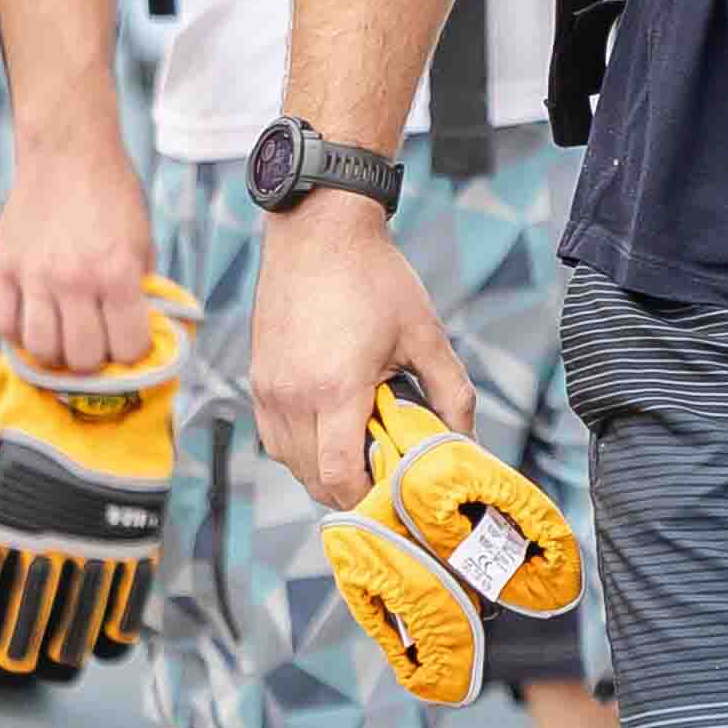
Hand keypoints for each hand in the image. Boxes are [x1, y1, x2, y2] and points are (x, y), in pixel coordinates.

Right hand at [0, 149, 167, 381]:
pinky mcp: (2, 265)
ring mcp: (33, 275)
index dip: (133, 353)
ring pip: (39, 349)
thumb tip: (140, 330)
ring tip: (63, 332)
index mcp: (117, 273)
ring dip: (54, 350)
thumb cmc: (111, 193)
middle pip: (80, 358)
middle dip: (93, 358)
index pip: (127, 349)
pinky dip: (14, 331)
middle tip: (95, 340)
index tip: (129, 341)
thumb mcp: (143, 240)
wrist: (68, 151)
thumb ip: (142, 287)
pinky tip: (30, 317)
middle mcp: (73, 280)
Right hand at [246, 199, 454, 513]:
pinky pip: (274, 438)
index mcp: (335, 388)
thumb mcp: (425, 336)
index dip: (367, 497)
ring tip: (361, 454)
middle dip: (350, 489)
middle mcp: (293, 395)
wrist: (319, 230)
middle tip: (386, 478)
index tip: (394, 495)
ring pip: (290, 462)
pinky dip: (300, 450)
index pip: (339, 476)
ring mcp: (269, 388)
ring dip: (323, 471)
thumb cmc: (374, 277)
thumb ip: (452, 394)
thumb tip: (469, 442)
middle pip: (313, 479)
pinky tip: (331, 432)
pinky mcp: (258, 378)